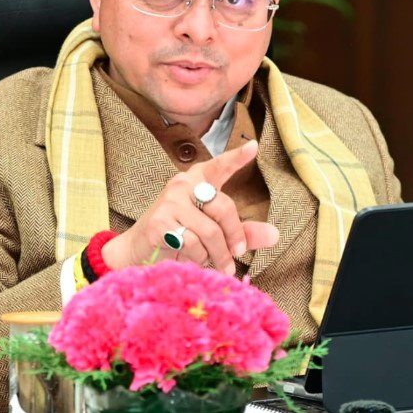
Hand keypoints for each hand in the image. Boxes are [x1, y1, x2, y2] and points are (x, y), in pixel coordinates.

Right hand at [102, 140, 278, 273]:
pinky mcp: (159, 223)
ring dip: (217, 256)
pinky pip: (193, 245)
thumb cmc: (180, 237)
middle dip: (233, 237)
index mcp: (197, 181)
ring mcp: (169, 202)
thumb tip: (274, 235)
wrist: (138, 251)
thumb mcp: (214, 232)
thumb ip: (243, 232)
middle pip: (223, 208)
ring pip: (210, 232)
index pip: (219, 167)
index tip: (253, 147)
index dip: (236, 158)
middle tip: (236, 256)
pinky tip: (192, 261)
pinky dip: (198, 260)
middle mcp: (183, 185)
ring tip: (217, 266)